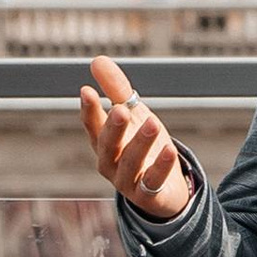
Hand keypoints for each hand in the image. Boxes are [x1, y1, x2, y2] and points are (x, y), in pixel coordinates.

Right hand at [79, 54, 191, 220]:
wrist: (166, 189)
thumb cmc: (144, 147)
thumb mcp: (133, 115)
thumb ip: (116, 89)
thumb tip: (96, 60)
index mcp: (104, 142)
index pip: (92, 125)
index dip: (89, 110)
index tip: (87, 91)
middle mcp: (110, 163)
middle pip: (108, 146)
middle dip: (113, 128)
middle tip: (120, 110)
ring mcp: (127, 182)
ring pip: (130, 163)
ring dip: (140, 144)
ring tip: (151, 123)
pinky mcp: (148, 196)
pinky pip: (153, 182)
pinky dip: (161, 166)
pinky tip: (169, 149)